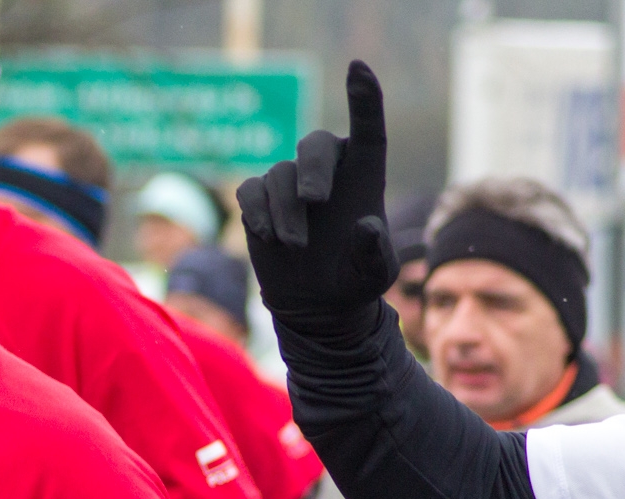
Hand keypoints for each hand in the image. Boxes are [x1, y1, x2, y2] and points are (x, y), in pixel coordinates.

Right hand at [237, 61, 398, 339]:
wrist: (314, 303)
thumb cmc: (353, 281)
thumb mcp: (373, 275)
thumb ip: (373, 252)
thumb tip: (365, 225)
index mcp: (365, 175)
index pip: (367, 129)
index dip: (364, 98)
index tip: (357, 69)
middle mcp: (327, 172)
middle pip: (316, 145)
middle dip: (313, 168)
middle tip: (314, 201)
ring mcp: (289, 184)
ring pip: (280, 176)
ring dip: (286, 212)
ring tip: (295, 247)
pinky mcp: (258, 201)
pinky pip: (250, 192)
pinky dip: (258, 213)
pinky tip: (269, 239)